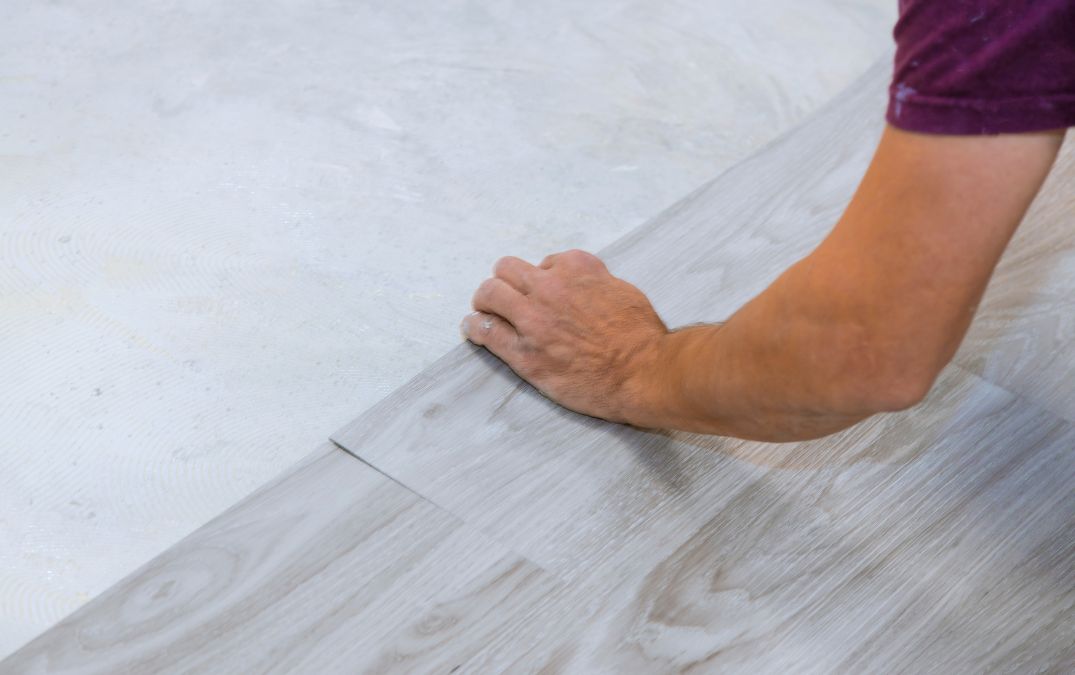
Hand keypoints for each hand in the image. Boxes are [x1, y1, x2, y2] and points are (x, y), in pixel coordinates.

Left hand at [462, 249, 668, 424]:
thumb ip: (596, 282)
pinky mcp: (524, 353)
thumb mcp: (623, 291)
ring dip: (485, 302)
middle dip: (505, 282)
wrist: (645, 373)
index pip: (546, 263)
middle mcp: (550, 288)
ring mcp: (534, 321)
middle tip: (504, 298)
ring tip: (484, 311)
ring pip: (489, 294)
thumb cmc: (642, 337)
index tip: (545, 294)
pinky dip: (474, 327)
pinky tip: (472, 329)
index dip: (544, 279)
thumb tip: (583, 285)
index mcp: (577, 268)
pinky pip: (485, 331)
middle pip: (506, 270)